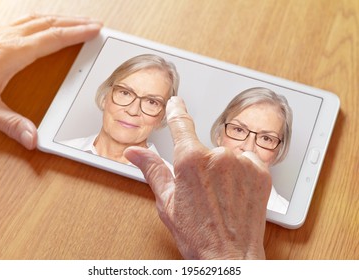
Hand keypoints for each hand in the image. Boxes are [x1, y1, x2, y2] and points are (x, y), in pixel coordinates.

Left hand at [0, 14, 101, 148]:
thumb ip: (10, 124)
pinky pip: (23, 21)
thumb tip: (33, 139)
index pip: (52, 39)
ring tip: (76, 21)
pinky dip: (41, 20)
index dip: (76, 34)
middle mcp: (7, 38)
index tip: (94, 30)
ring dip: (59, 18)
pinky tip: (43, 24)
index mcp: (12, 53)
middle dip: (74, 22)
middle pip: (48, 24)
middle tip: (93, 23)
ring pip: (36, 19)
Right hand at [124, 96, 271, 258]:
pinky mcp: (261, 171)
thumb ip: (152, 169)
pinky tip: (234, 193)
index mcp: (190, 160)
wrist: (230, 258)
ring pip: (225, 155)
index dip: (177, 111)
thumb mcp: (167, 202)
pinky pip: (246, 161)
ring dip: (221, 169)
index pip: (181, 124)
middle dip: (200, 164)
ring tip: (219, 196)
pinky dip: (240, 172)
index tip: (176, 103)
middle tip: (201, 191)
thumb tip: (135, 152)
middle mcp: (218, 156)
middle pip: (204, 148)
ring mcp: (242, 162)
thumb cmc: (198, 235)